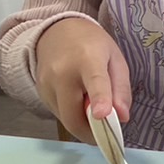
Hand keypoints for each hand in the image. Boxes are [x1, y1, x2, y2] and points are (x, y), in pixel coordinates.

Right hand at [33, 17, 130, 142]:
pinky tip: (76, 99)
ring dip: (82, 123)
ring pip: (66, 119)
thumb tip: (122, 117)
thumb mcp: (115, 59)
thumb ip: (121, 89)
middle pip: (73, 115)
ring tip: (90, 106)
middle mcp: (62, 72)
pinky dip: (71, 115)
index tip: (103, 115)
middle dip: (91, 133)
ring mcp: (47, 83)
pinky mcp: (40, 92)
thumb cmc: (91, 44)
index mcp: (88, 58)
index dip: (99, 100)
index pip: (94, 81)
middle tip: (105, 133)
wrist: (56, 31)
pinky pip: (59, 114)